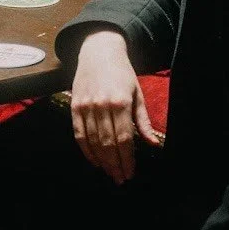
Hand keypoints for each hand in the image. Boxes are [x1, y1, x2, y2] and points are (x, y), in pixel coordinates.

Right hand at [71, 31, 160, 183]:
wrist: (99, 51)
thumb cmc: (122, 73)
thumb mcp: (138, 94)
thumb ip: (143, 120)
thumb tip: (153, 143)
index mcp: (121, 102)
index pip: (124, 138)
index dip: (127, 159)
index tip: (130, 173)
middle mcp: (102, 105)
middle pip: (108, 143)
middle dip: (115, 164)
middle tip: (120, 178)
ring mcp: (86, 106)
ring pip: (93, 141)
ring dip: (102, 161)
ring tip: (110, 172)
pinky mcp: (75, 106)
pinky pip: (79, 134)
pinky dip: (86, 150)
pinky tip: (95, 160)